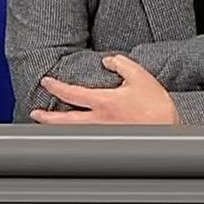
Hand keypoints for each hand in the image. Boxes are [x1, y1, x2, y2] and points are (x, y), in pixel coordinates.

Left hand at [31, 55, 180, 124]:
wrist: (168, 131)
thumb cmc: (156, 106)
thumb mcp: (140, 77)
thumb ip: (121, 64)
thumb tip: (107, 60)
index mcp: (104, 103)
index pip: (71, 94)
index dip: (55, 86)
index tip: (46, 82)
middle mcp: (99, 121)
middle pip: (64, 122)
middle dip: (46, 118)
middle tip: (35, 113)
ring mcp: (102, 134)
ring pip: (72, 132)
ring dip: (58, 128)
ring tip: (48, 124)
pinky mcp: (108, 142)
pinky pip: (86, 138)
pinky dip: (75, 135)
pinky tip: (71, 133)